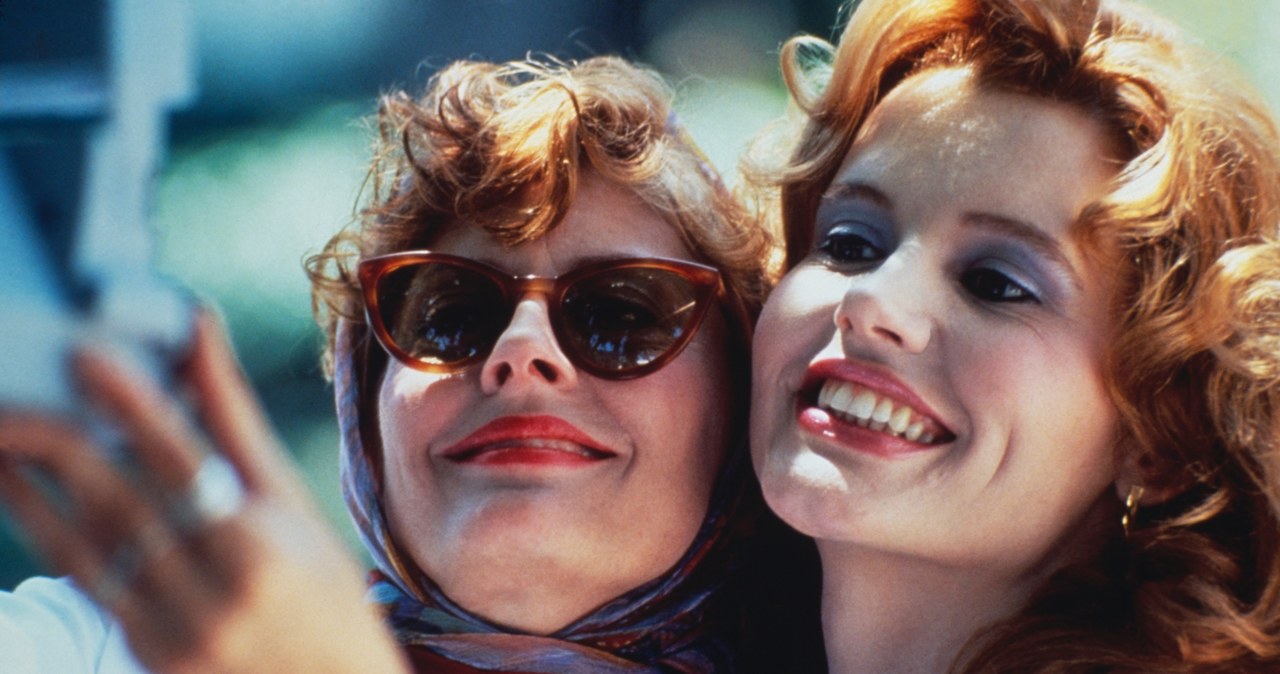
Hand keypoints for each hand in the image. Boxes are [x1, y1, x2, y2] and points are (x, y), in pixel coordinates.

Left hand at [0, 312, 408, 673]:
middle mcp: (214, 594)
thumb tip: (201, 331)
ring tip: (1, 429)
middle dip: (56, 440)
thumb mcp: (294, 506)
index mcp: (263, 548)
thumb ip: (236, 422)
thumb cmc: (325, 591)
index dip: (133, 406)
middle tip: (12, 389)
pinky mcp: (144, 653)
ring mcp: (172, 632)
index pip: (186, 462)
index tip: (85, 353)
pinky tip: (17, 486)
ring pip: (85, 542)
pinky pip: (84, 579)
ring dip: (30, 484)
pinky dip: (44, 527)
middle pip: (120, 502)